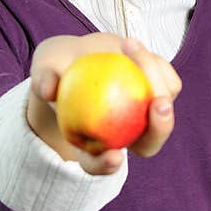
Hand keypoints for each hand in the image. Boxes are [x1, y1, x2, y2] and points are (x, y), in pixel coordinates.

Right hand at [26, 33, 181, 175]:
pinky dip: (154, 65)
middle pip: (147, 145)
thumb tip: (47, 89)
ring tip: (129, 47)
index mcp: (91, 145)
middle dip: (158, 130)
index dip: (105, 165)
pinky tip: (133, 45)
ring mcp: (144, 115)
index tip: (113, 156)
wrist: (80, 55)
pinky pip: (166, 81)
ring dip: (156, 81)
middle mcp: (123, 135)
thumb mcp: (44, 67)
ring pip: (163, 110)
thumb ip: (43, 78)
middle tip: (158, 104)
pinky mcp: (158, 91)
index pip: (97, 163)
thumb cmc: (57, 66)